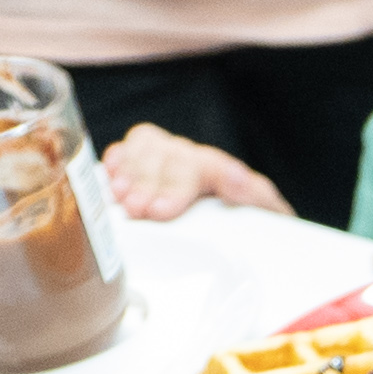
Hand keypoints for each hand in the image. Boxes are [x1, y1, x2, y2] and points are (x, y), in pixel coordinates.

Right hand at [103, 122, 283, 223]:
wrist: (245, 224)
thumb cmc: (250, 221)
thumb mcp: (264, 213)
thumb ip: (258, 198)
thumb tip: (238, 182)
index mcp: (220, 169)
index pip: (200, 166)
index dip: (177, 187)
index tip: (161, 211)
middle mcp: (190, 158)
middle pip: (167, 157)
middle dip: (149, 183)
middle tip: (136, 210)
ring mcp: (165, 157)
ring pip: (146, 148)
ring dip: (130, 173)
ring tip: (119, 197)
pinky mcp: (143, 163)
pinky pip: (127, 150)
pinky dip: (115, 161)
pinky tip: (108, 176)